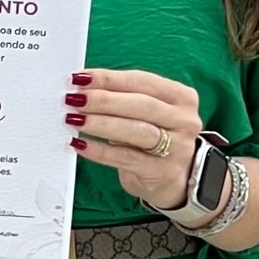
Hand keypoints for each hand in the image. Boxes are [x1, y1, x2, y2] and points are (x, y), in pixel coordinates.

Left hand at [65, 67, 201, 212]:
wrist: (175, 179)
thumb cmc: (155, 138)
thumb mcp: (147, 114)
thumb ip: (122, 97)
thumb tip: (83, 87)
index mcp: (182, 97)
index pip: (142, 81)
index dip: (109, 79)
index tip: (81, 79)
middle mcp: (184, 120)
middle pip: (140, 105)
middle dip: (103, 100)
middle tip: (75, 99)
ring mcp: (177, 148)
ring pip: (135, 130)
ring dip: (100, 123)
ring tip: (74, 119)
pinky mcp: (161, 172)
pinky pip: (125, 158)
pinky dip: (99, 150)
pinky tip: (80, 143)